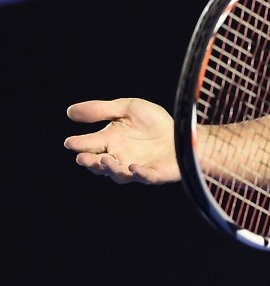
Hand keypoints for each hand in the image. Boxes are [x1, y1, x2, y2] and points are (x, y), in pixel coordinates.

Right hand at [64, 98, 179, 183]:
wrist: (183, 129)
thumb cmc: (154, 122)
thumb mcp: (127, 109)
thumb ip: (101, 110)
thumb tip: (69, 112)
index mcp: (110, 141)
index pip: (89, 145)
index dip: (79, 144)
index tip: (71, 142)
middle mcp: (120, 157)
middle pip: (100, 165)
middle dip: (90, 162)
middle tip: (82, 158)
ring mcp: (136, 167)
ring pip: (118, 174)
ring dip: (111, 169)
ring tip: (105, 160)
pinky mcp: (155, 173)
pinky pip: (145, 177)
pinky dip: (138, 174)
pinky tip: (133, 167)